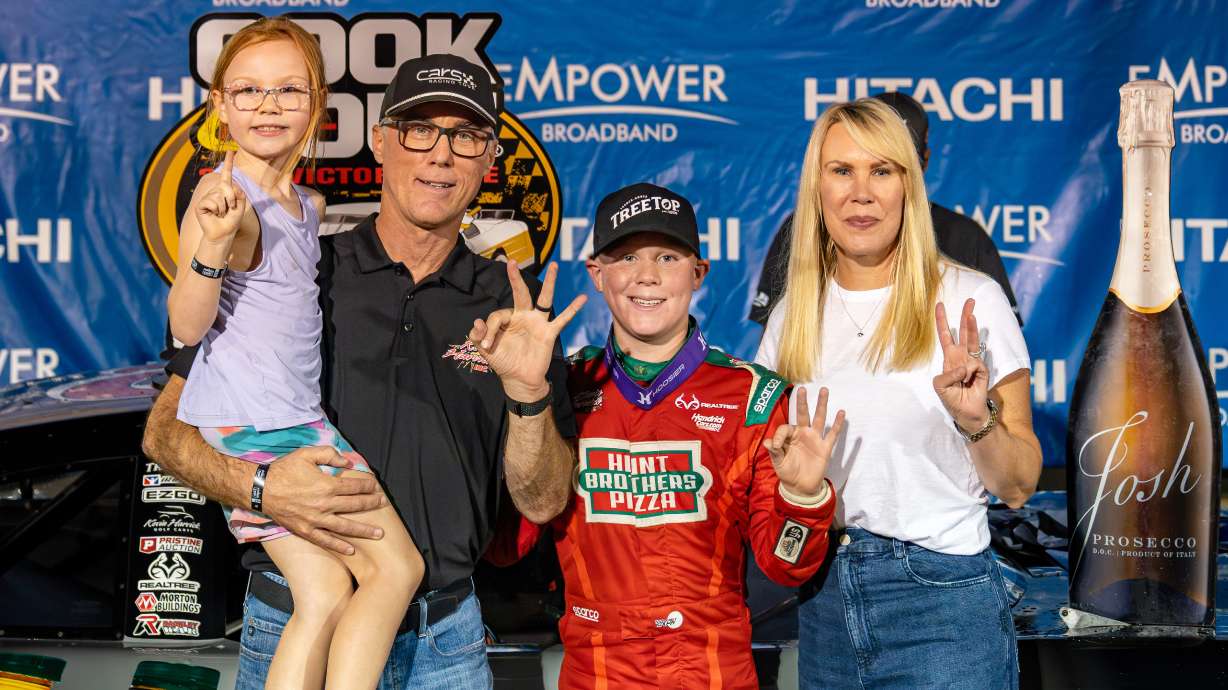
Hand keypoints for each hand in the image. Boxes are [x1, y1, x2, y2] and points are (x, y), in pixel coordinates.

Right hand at [194, 150, 246, 243]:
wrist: (224, 234)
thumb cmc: (232, 220)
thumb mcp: (240, 205)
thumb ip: (239, 193)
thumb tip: (230, 185)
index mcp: (225, 190)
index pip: (227, 174)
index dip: (229, 163)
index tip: (231, 151)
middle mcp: (215, 191)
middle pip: (226, 186)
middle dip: (231, 198)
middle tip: (230, 209)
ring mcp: (207, 197)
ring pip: (219, 195)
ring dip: (224, 206)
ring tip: (221, 213)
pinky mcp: (201, 204)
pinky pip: (212, 201)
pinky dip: (217, 209)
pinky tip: (214, 215)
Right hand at [261, 445, 386, 555]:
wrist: (261, 489)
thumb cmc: (284, 470)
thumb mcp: (307, 454)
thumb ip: (330, 454)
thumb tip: (348, 462)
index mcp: (327, 485)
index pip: (356, 486)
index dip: (368, 485)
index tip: (376, 486)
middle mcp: (325, 504)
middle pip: (355, 505)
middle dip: (372, 504)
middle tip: (383, 504)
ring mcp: (316, 520)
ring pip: (346, 527)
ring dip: (364, 530)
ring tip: (379, 533)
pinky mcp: (306, 531)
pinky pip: (326, 541)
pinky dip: (339, 546)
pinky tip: (352, 550)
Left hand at [469, 261, 586, 401]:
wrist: (519, 379)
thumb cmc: (503, 361)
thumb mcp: (485, 350)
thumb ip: (477, 336)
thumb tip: (477, 322)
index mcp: (507, 319)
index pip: (498, 315)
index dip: (489, 329)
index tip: (486, 345)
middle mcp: (523, 316)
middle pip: (521, 293)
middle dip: (516, 279)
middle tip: (511, 262)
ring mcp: (537, 323)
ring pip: (544, 299)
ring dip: (550, 282)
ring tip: (554, 266)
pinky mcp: (549, 333)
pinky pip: (562, 319)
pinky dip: (573, 309)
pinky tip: (582, 298)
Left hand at [765, 386, 845, 497]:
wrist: (800, 487)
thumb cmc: (787, 472)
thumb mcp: (778, 462)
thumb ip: (774, 451)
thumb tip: (767, 442)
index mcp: (790, 436)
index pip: (785, 428)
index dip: (778, 436)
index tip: (774, 446)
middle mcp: (803, 434)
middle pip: (803, 414)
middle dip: (802, 402)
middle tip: (802, 389)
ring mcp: (815, 439)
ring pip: (819, 418)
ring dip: (822, 405)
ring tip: (824, 390)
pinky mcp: (825, 448)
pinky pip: (832, 434)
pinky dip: (837, 424)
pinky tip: (841, 413)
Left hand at [932, 299, 989, 431]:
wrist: (967, 413)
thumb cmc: (952, 399)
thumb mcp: (940, 387)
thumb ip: (947, 375)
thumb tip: (964, 366)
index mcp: (949, 358)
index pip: (945, 336)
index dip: (942, 321)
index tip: (939, 305)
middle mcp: (961, 356)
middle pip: (963, 332)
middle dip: (965, 315)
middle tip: (970, 300)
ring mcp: (973, 362)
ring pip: (973, 340)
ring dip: (972, 327)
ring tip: (972, 314)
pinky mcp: (982, 369)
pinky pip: (974, 365)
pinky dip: (968, 373)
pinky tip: (968, 381)